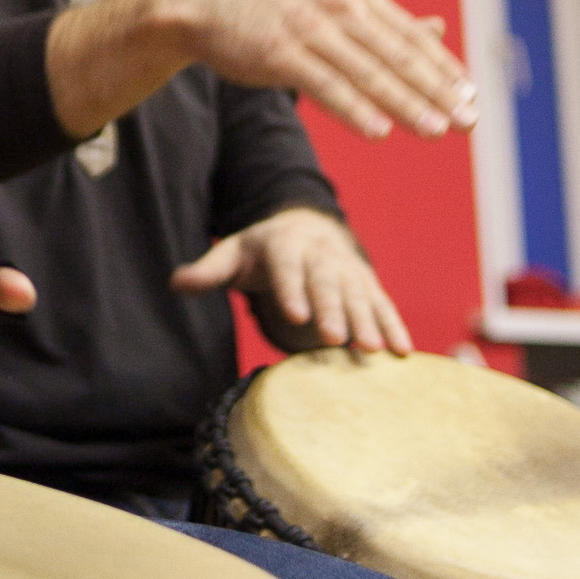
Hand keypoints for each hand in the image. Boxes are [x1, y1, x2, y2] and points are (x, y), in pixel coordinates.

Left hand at [169, 206, 409, 353]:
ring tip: (375, 350)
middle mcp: (319, 253)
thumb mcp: (232, 253)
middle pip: (326, 282)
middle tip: (336, 339)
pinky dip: (394, 325)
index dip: (291, 289)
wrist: (304, 227)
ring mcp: (346, 268)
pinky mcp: (366, 283)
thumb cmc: (260, 250)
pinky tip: (403, 351)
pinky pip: (382, 303)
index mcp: (283, 243)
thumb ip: (208, 270)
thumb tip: (176, 283)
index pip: (286, 266)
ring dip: (368, 321)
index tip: (293, 315)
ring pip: (358, 294)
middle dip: (333, 309)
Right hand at [174, 0, 476, 138]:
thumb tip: (440, 31)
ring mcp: (308, 29)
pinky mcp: (278, 54)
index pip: (411, 37)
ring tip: (436, 131)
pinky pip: (324, 86)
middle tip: (468, 121)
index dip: (444, 70)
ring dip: (405, 104)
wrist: (207, 8)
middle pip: (397, 55)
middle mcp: (338, 8)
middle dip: (437, 91)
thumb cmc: (277, 13)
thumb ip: (385, 22)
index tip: (473, 99)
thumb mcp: (335, 6)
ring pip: (367, 72)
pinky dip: (354, 109)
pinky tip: (379, 131)